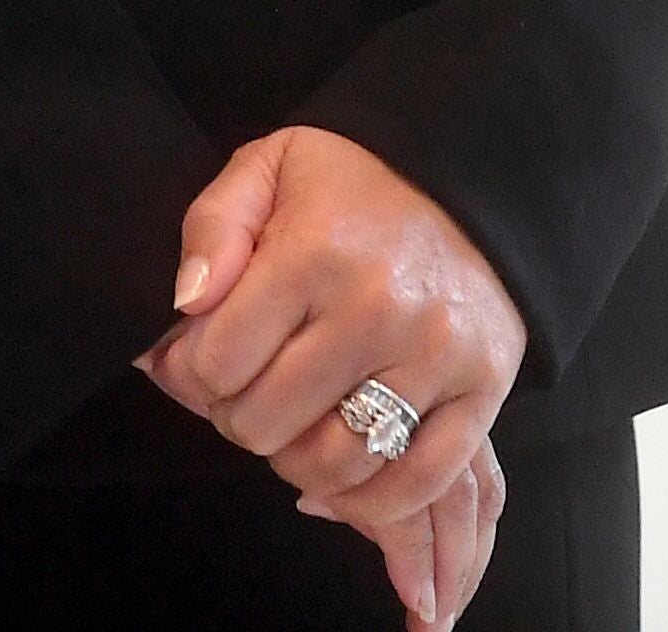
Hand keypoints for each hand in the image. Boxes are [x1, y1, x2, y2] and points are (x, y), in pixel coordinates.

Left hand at [128, 126, 527, 625]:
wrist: (470, 184)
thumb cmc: (354, 183)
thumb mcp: (268, 168)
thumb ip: (213, 228)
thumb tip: (185, 304)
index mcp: (316, 252)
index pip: (216, 362)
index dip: (187, 374)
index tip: (197, 362)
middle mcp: (378, 308)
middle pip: (266, 423)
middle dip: (237, 417)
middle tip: (246, 392)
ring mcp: (436, 356)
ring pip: (335, 464)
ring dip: (296, 463)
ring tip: (292, 426)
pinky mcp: (482, 392)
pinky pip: (417, 481)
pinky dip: (369, 500)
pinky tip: (341, 478)